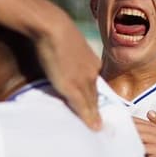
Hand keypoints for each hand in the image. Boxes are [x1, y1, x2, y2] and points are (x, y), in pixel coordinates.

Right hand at [35, 13, 101, 129]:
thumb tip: (59, 55)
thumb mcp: (66, 43)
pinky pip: (84, 106)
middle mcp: (92, 72)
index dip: (95, 98)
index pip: (95, 85)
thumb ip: (67, 54)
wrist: (53, 27)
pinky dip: (89, 118)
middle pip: (96, 96)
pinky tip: (94, 128)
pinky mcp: (74, 87)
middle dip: (98, 110)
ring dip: (95, 117)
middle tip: (102, 126)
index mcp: (91, 62)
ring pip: (93, 102)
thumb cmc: (55, 30)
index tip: (96, 109)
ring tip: (97, 130)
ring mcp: (84, 80)